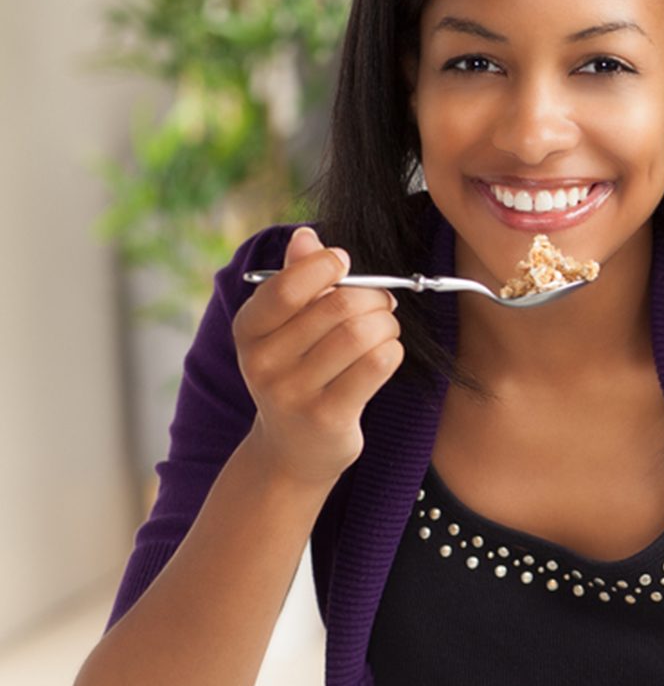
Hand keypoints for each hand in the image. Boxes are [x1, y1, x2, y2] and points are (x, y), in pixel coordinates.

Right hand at [233, 226, 404, 486]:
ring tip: (386, 329)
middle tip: (382, 302)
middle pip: (337, 307)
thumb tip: (307, 235)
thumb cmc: (296, 374)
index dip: (325, 266)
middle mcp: (264, 361)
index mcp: (249, 330)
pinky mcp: (327, 416)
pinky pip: (376, 366)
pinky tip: (387, 354)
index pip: (288, 285)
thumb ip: (296, 281)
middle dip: (371, 297)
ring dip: (386, 325)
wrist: (292, 450)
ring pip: (360, 334)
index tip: (344, 264)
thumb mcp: (284, 329)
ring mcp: (294, 392)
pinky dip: (392, 352)